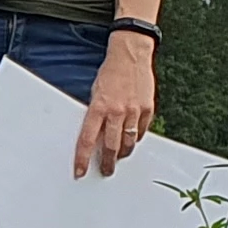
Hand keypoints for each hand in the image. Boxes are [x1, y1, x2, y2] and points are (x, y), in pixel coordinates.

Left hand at [75, 38, 158, 176]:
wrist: (130, 55)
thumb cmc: (110, 74)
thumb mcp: (95, 93)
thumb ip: (95, 114)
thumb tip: (94, 135)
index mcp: (98, 107)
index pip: (87, 140)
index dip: (82, 159)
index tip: (80, 171)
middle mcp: (116, 111)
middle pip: (111, 147)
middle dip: (107, 162)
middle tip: (106, 170)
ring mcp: (133, 111)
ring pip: (128, 142)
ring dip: (123, 153)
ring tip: (119, 156)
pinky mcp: (147, 109)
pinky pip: (141, 131)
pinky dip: (136, 137)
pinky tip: (132, 139)